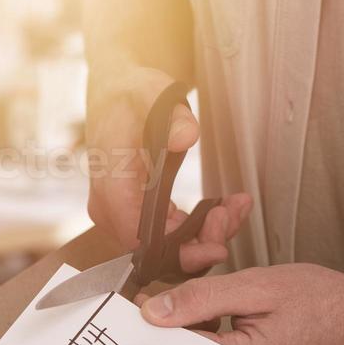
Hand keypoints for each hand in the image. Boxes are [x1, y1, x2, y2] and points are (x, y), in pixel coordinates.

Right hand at [86, 65, 251, 269]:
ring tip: (233, 208)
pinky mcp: (134, 212)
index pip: (141, 242)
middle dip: (201, 243)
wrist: (117, 92)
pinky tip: (221, 208)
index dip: (181, 252)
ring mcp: (121, 214)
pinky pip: (166, 234)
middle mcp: (111, 209)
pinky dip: (196, 227)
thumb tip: (185, 136)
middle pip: (157, 251)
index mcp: (111, 189)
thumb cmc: (130, 95)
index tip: (216, 246)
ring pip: (165, 247)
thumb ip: (172, 118)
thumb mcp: (152, 96)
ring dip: (204, 235)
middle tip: (231, 216)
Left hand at [139, 264, 343, 344]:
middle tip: (199, 302)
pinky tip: (233, 318)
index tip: (148, 306)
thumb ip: (201, 299)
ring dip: (202, 329)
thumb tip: (156, 311)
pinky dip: (220, 337)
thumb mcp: (256, 287)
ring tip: (228, 309)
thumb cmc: (326, 304)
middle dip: (182, 325)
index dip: (158, 325)